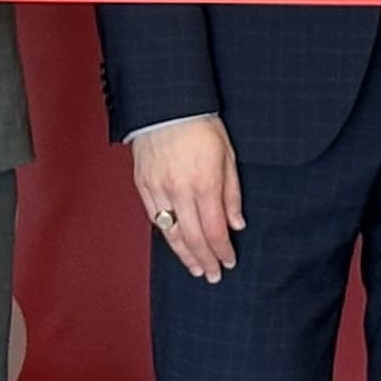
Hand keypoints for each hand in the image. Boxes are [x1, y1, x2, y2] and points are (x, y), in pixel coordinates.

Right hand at [134, 115, 246, 279]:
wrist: (167, 105)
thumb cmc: (201, 126)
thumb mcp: (228, 156)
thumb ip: (232, 193)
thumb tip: (236, 224)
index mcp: (204, 184)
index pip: (215, 230)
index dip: (222, 250)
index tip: (229, 262)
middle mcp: (180, 191)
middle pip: (193, 237)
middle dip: (205, 260)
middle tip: (212, 275)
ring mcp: (159, 189)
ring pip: (171, 233)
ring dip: (184, 254)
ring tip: (195, 268)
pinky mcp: (144, 185)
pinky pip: (155, 218)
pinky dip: (165, 234)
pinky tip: (174, 243)